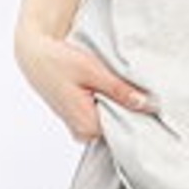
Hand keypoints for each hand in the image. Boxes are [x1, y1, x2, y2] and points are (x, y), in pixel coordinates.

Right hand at [13, 23, 156, 145]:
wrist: (34, 55)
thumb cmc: (59, 62)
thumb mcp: (94, 71)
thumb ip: (121, 91)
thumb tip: (148, 105)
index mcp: (87, 126)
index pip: (126, 129)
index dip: (141, 114)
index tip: (154, 101)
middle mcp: (83, 133)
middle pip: (119, 126)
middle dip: (131, 108)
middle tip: (140, 88)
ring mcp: (80, 128)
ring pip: (111, 120)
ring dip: (119, 104)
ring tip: (122, 85)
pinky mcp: (79, 119)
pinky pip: (102, 116)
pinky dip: (109, 103)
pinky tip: (110, 89)